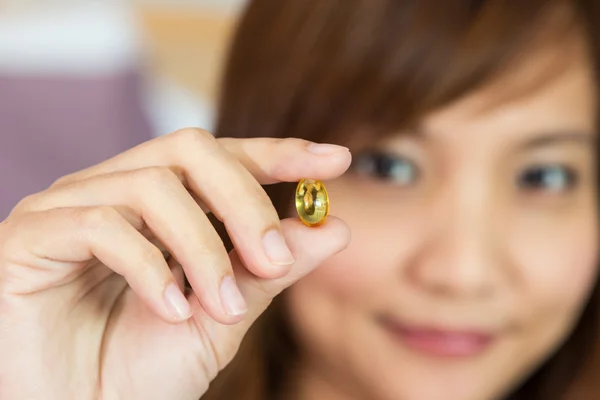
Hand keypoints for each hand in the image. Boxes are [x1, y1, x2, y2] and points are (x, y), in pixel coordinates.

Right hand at [0, 129, 350, 399]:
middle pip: (191, 150)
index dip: (279, 153)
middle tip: (276, 259)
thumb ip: (271, 269)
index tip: (336, 160)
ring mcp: (70, 205)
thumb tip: (332, 227)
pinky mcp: (32, 234)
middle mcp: (115, 190)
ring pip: (152, 187)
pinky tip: (172, 310)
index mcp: (160, 204)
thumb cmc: (141, 371)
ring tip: (222, 306)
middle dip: (245, 202)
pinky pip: (102, 226)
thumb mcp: (224, 316)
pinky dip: (151, 268)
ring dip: (203, 248)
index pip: (224, 155)